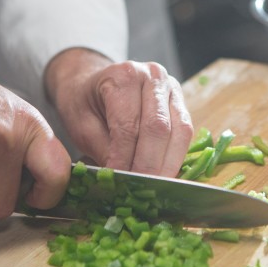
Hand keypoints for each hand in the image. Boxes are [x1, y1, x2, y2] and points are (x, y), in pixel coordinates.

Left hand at [45, 49, 193, 175]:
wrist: (90, 80)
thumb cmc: (83, 101)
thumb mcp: (81, 125)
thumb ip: (103, 150)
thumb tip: (121, 179)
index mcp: (124, 76)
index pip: (129, 125)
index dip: (125, 158)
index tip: (119, 182)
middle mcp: (153, 76)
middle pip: (159, 128)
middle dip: (150, 165)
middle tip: (140, 190)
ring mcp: (171, 87)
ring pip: (180, 131)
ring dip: (168, 163)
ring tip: (155, 187)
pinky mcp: (181, 101)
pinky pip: (185, 132)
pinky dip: (176, 156)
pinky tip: (165, 173)